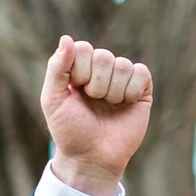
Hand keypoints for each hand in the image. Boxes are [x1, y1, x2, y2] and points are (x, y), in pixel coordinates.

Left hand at [40, 35, 152, 195]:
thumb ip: (57, 68)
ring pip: (123, 65)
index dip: (79, 70)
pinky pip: (141, 73)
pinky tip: (125, 104)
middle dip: (95, 84)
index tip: (75, 90)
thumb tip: (66, 38)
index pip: (82, 48)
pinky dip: (131, 90)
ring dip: (112, 91)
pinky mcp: (141, 89)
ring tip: (107, 106)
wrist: (91, 157)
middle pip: (103, 56)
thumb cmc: (69, 130)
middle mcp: (101, 72)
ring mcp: (122, 79)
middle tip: (92, 101)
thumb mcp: (53, 99)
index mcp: (78, 70)